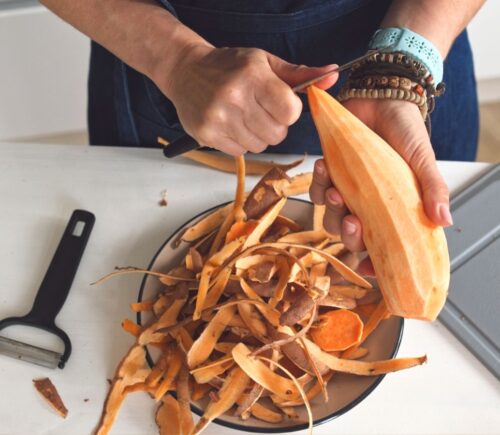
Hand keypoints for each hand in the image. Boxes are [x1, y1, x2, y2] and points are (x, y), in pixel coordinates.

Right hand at [157, 45, 337, 154]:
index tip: (280, 103)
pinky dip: (241, 142)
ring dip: (258, 135)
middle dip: (275, 125)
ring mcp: (218, 119)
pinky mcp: (207, 135)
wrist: (186, 71)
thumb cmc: (229, 66)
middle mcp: (234, 98)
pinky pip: (240, 152)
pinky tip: (232, 124)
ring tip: (245, 117)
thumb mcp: (265, 62)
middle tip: (261, 110)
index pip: (290, 111)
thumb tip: (333, 75)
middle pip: (277, 134)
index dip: (289, 111)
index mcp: (253, 76)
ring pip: (260, 146)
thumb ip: (300, 73)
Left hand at [310, 99, 452, 253]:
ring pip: (330, 219)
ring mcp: (348, 192)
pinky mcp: (330, 175)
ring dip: (331, 209)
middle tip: (352, 219)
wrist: (383, 99)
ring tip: (336, 189)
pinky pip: (316, 191)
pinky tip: (324, 167)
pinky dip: (317, 183)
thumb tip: (444, 221)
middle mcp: (368, 206)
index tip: (368, 268)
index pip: (383, 246)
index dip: (374, 263)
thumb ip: (432, 189)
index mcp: (393, 210)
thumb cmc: (405, 131)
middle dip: (349, 235)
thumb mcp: (422, 159)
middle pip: (351, 238)